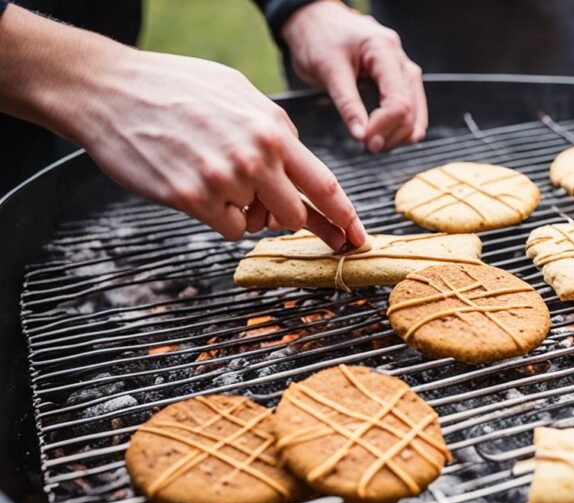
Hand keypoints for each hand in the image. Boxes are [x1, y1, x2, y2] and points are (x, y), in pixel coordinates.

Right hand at [66, 51, 365, 248]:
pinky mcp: (192, 199)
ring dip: (243, 210)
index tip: (358, 238)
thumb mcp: (238, 93)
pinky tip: (197, 185)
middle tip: (257, 197)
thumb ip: (273, 129)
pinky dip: (218, 216)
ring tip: (212, 172)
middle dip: (282, 213)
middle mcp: (255, 157)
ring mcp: (224, 181)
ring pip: (255, 223)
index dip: (344, 216)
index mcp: (273, 130)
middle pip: (293, 214)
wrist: (110, 91)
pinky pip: (227, 229)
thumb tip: (295, 160)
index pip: (324, 184)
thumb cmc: (175, 87)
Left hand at [282, 0, 426, 151]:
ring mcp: (402, 70)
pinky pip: (410, 108)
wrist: (314, 21)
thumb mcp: (328, 70)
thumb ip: (348, 104)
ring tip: (374, 143)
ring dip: (398, 134)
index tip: (364, 141)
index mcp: (384, 51)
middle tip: (367, 147)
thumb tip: (362, 136)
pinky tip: (384, 135)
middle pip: (411, 109)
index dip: (384, 127)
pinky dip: (400, 126)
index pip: (398, 100)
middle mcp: (400, 60)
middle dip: (392, 134)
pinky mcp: (397, 80)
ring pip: (416, 112)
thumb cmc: (318, 37)